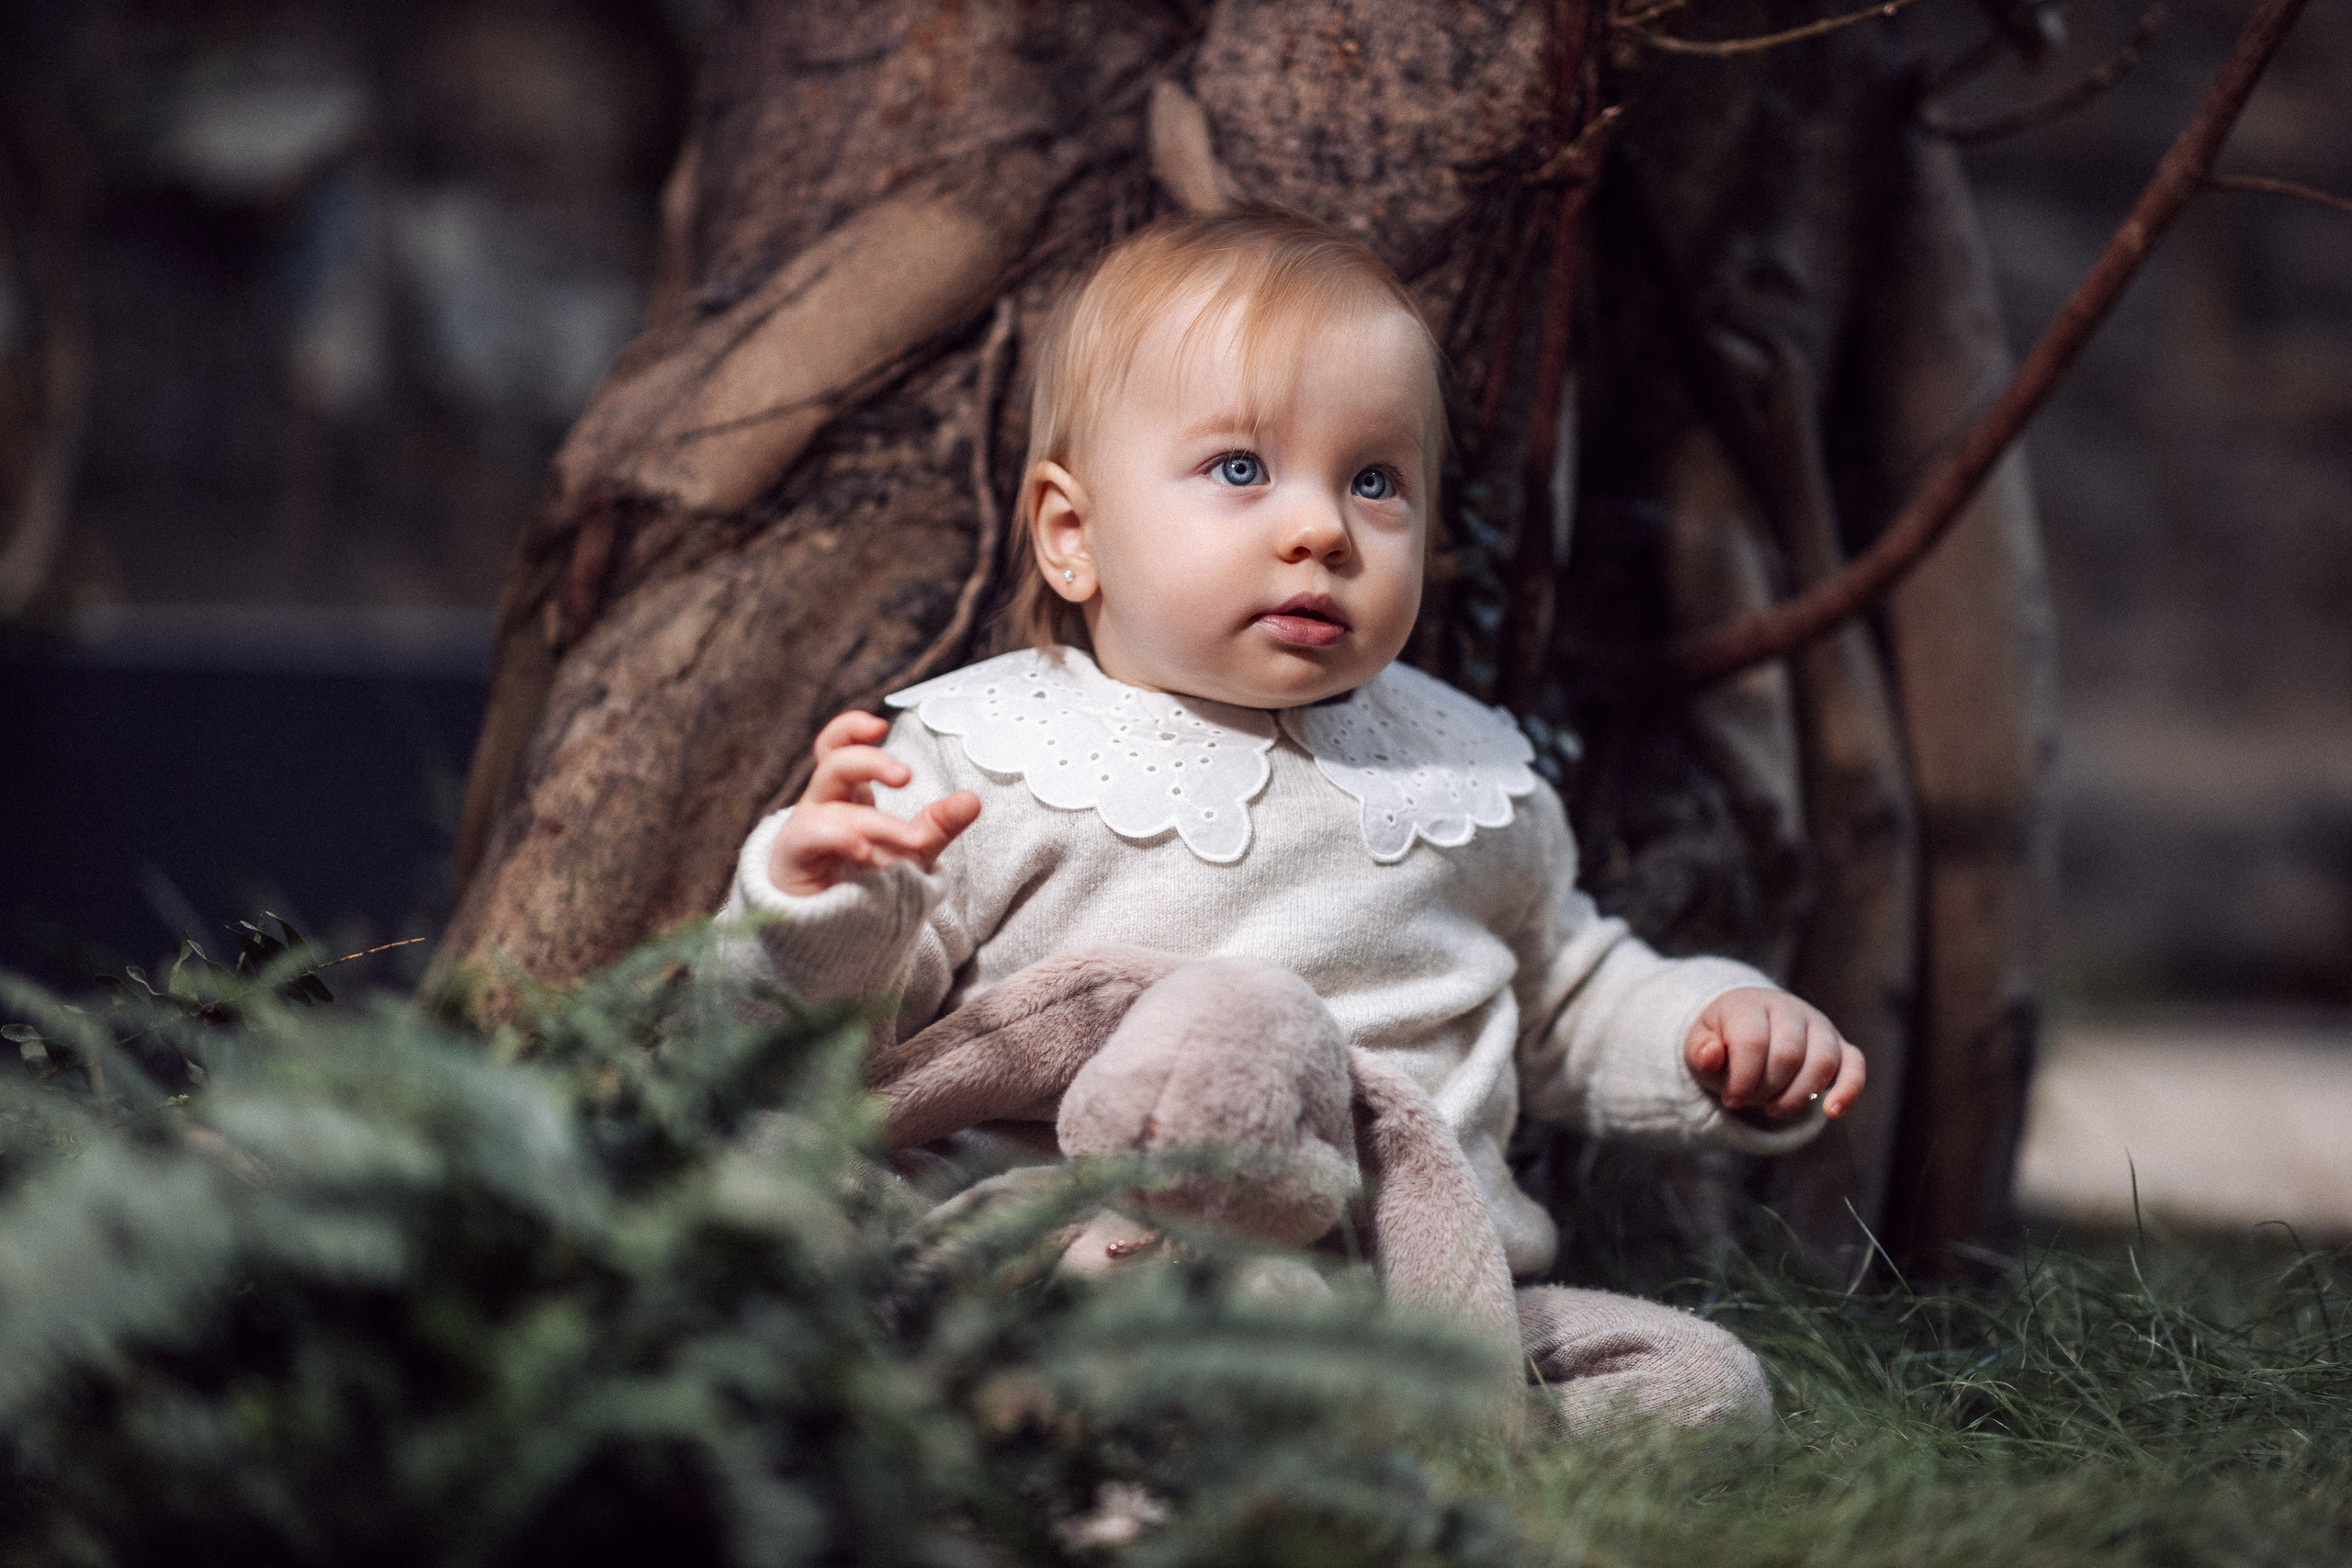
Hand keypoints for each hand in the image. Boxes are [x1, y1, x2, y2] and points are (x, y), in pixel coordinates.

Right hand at [768, 711, 981, 895]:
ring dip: (876, 821)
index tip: (879, 726)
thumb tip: (972, 800)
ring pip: (832, 808)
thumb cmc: (863, 884)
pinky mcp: (793, 860)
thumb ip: (937, 826)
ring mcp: (806, 832)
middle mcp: (823, 807)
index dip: (850, 730)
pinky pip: (810, 837)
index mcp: (847, 796)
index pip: (838, 749)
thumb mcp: (909, 851)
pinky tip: (865, 852)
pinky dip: (840, 838)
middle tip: (906, 776)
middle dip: (869, 763)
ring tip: (913, 840)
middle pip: (834, 766)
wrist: (832, 934)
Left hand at [1683, 988, 1863, 1121]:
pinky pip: (1854, 1065)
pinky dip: (1848, 1090)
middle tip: (1752, 1102)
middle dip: (1767, 1089)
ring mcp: (1818, 1025)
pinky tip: (1832, 1112)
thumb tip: (1711, 1054)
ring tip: (1774, 1109)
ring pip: (1823, 1060)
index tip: (1731, 1099)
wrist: (1747, 1028)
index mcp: (1750, 1004)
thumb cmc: (1723, 1042)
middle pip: (1789, 1054)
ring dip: (1799, 1096)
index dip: (1742, 1079)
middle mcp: (1789, 1008)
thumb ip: (1701, 1052)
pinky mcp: (1839, 1045)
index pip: (1753, 1042)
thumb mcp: (1699, 1046)